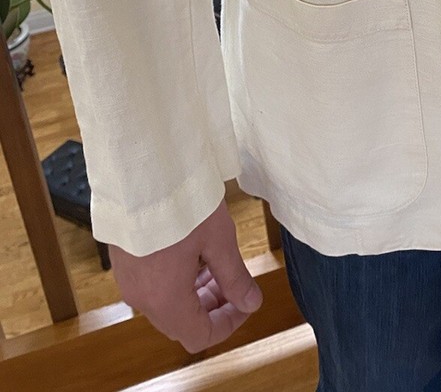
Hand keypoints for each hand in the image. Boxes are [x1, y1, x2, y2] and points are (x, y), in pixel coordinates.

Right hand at [108, 196, 262, 353]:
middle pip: (181, 322)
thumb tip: (251, 302)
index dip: (228, 323)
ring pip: (166, 303)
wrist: (140, 170)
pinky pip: (151, 285)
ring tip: (214, 261)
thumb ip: (235, 276)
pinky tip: (191, 251)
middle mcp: (142, 298)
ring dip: (194, 292)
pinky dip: (175, 279)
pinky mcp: (123, 260)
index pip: (200, 337)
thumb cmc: (180, 203)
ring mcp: (128, 280)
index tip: (245, 301)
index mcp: (166, 300)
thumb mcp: (219, 239)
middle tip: (232, 280)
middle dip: (212, 306)